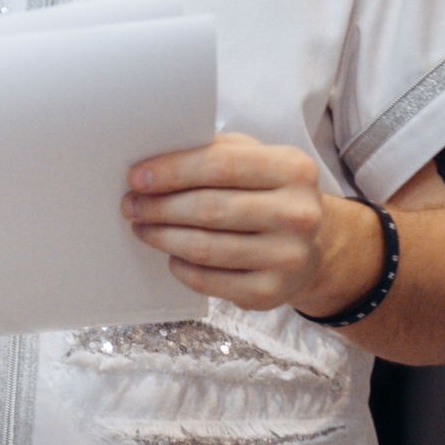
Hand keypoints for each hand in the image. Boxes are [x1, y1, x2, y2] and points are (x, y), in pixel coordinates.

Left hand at [123, 132, 350, 312]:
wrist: (314, 246)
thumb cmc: (270, 195)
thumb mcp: (256, 160)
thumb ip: (214, 152)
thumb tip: (155, 161)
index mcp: (293, 169)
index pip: (220, 166)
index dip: (172, 171)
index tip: (137, 177)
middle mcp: (297, 213)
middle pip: (208, 208)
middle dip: (159, 206)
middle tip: (131, 205)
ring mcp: (287, 256)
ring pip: (203, 247)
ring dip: (162, 236)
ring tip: (142, 227)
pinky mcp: (270, 292)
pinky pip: (207, 280)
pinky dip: (180, 266)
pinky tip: (171, 254)